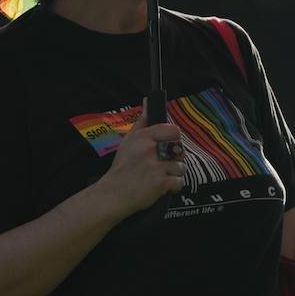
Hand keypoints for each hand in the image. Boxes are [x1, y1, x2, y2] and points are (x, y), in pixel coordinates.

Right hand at [95, 99, 185, 218]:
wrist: (113, 194)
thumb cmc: (122, 167)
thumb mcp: (128, 140)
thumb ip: (142, 121)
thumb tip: (148, 101)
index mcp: (143, 137)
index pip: (172, 130)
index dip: (174, 139)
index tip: (168, 147)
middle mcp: (150, 150)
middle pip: (179, 148)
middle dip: (176, 157)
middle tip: (164, 164)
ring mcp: (156, 167)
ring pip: (181, 167)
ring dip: (174, 173)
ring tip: (161, 177)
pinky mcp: (161, 183)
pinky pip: (179, 182)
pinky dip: (173, 187)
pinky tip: (163, 187)